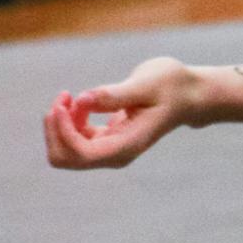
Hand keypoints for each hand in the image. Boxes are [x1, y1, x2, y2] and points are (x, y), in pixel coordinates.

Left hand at [43, 57, 203, 169]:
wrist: (186, 95)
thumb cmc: (171, 87)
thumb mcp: (147, 84)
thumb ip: (116, 94)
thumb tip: (83, 100)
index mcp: (128, 145)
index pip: (82, 153)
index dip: (64, 131)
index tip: (65, 102)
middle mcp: (116, 154)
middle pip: (65, 158)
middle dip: (55, 129)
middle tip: (65, 97)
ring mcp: (109, 150)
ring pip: (64, 151)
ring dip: (58, 124)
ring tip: (69, 96)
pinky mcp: (103, 141)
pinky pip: (71, 141)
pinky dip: (65, 121)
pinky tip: (76, 101)